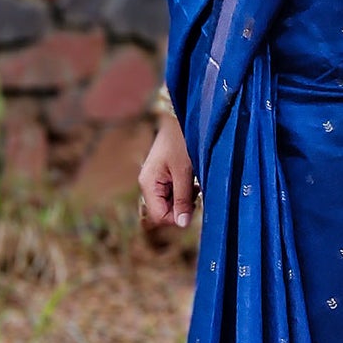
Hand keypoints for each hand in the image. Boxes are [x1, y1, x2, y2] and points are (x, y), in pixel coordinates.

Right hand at [139, 114, 195, 228]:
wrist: (181, 118)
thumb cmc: (182, 141)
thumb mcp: (184, 172)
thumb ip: (182, 199)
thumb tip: (182, 224)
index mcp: (148, 183)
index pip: (159, 216)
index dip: (177, 217)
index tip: (193, 205)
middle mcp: (148, 184)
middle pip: (164, 211)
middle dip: (182, 207)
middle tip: (195, 190)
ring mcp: (156, 180)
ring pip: (170, 203)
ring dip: (185, 199)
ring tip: (194, 183)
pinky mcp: (164, 176)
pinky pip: (174, 193)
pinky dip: (185, 191)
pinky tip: (192, 180)